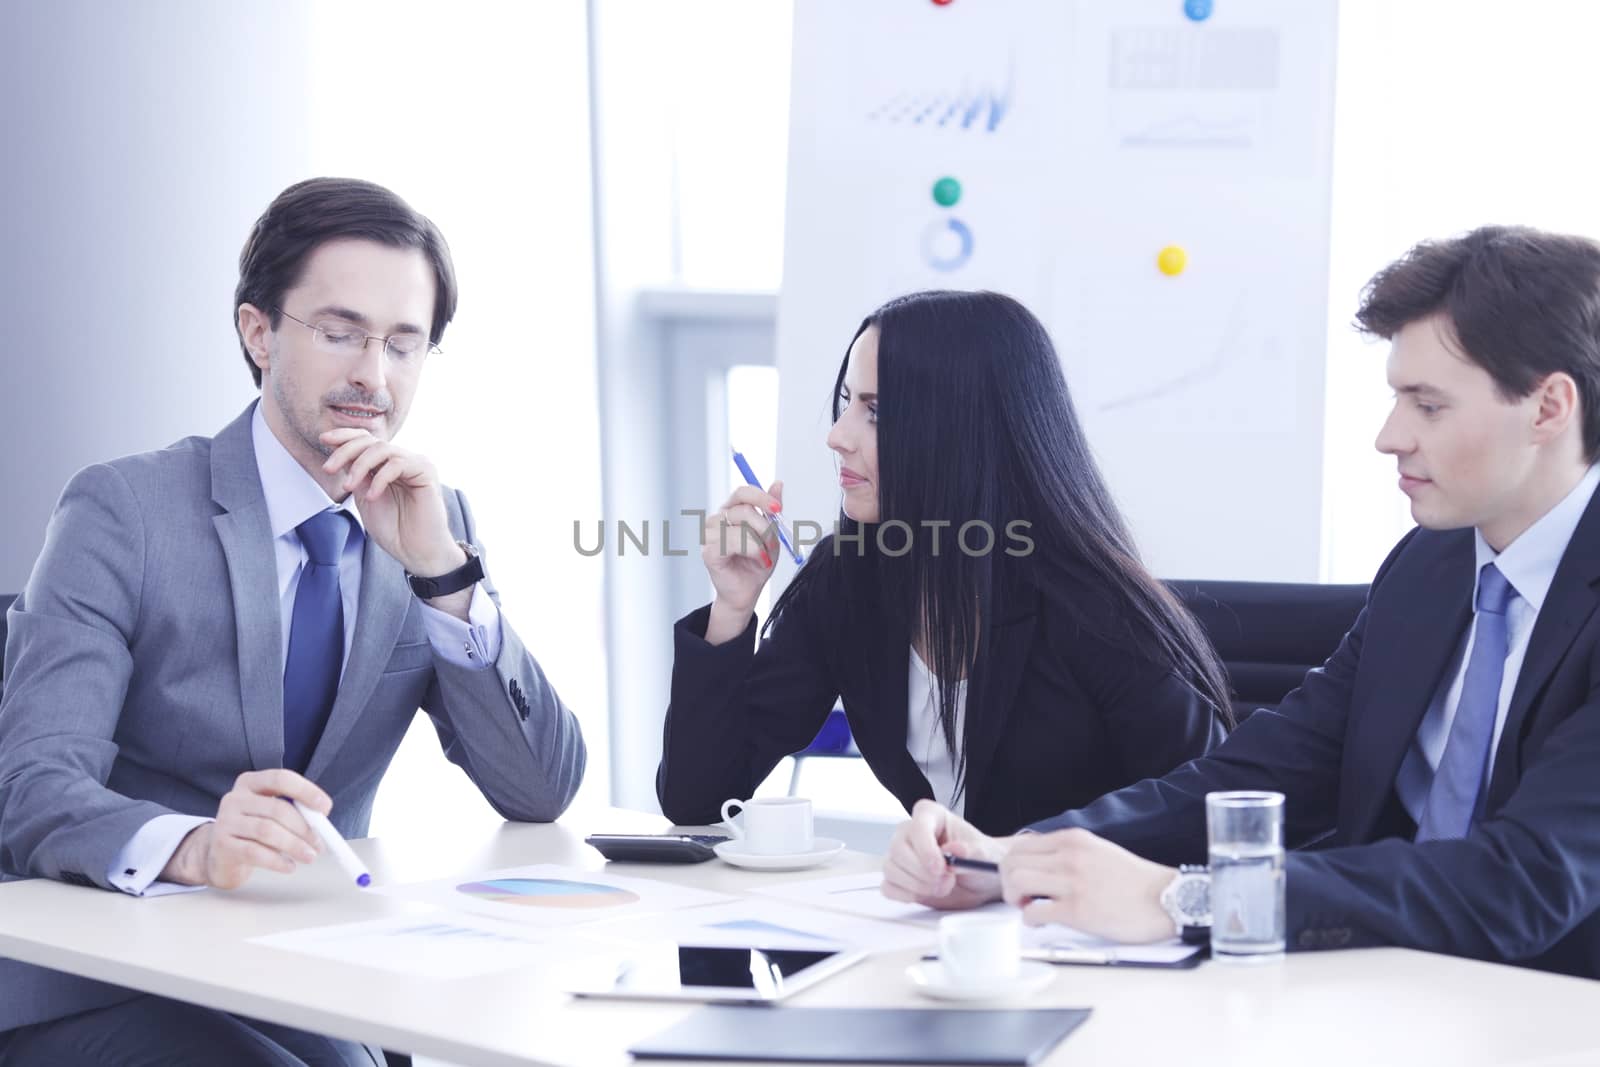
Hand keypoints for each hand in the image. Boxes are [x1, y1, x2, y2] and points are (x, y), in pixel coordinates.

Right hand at [162, 770, 331, 889]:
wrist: (219, 855)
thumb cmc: (253, 831)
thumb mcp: (271, 814)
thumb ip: (294, 810)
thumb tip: (321, 817)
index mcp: (250, 783)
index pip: (281, 779)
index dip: (306, 791)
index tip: (325, 807)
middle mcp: (235, 798)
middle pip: (277, 809)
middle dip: (304, 828)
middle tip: (319, 844)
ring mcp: (225, 821)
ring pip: (267, 831)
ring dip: (294, 845)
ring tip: (309, 856)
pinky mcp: (222, 845)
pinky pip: (254, 852)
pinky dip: (277, 861)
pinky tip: (289, 866)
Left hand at [318, 429, 462, 579]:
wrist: (416, 552)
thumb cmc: (394, 530)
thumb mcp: (365, 498)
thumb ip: (356, 476)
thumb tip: (340, 455)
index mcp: (386, 466)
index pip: (366, 440)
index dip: (345, 436)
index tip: (323, 439)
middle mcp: (402, 460)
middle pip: (370, 441)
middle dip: (345, 451)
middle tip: (328, 469)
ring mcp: (415, 464)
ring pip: (382, 449)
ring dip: (359, 466)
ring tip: (349, 487)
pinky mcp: (426, 471)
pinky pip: (397, 464)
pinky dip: (379, 479)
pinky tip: (372, 496)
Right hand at [701, 482, 782, 643]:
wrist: (749, 590)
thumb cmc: (757, 562)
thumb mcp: (771, 534)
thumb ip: (772, 511)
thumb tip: (778, 483)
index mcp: (732, 510)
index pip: (743, 492)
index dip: (761, 497)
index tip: (778, 509)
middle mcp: (718, 519)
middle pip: (744, 510)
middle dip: (765, 528)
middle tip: (773, 544)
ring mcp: (710, 535)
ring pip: (740, 528)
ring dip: (760, 543)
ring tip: (764, 556)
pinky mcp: (709, 551)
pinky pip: (733, 543)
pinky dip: (752, 551)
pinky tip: (759, 560)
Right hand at [881, 799, 1008, 909]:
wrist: (982, 880)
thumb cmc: (982, 858)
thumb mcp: (983, 853)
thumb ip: (970, 851)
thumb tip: (954, 851)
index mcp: (930, 815)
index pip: (918, 825)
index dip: (926, 848)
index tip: (940, 867)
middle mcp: (910, 832)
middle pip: (898, 849)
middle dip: (922, 872)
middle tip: (947, 881)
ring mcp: (901, 855)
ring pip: (891, 869)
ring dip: (918, 885)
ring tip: (944, 887)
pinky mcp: (898, 877)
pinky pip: (888, 886)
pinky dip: (907, 895)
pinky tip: (927, 893)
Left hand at [1000, 828, 1174, 942]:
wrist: (1164, 899)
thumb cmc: (1133, 881)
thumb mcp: (1097, 851)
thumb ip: (1067, 853)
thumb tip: (1037, 865)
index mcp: (1073, 840)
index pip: (1020, 846)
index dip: (1012, 865)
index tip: (1019, 880)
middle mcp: (1069, 856)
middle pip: (1011, 862)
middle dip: (1008, 883)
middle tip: (1021, 897)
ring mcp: (1072, 882)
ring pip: (1015, 882)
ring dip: (1015, 899)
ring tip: (1030, 907)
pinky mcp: (1077, 910)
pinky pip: (1033, 913)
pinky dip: (1030, 919)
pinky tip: (1044, 921)